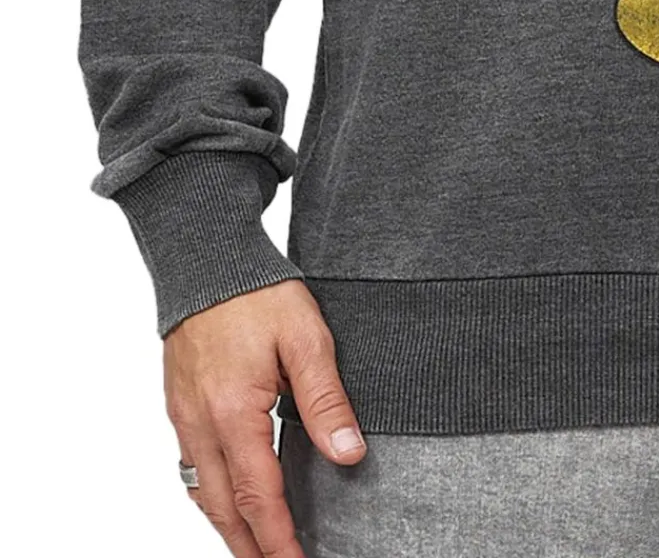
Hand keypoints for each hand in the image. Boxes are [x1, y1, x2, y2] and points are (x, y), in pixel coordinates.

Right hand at [164, 280, 365, 557]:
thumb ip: (326, 401)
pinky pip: (191, 467)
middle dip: (250, 547)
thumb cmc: (258, 293)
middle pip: (224, 509)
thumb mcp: (307, 338)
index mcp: (234, 413)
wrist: (207, 260)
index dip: (278, 539)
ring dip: (228, 527)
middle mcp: (201, 424)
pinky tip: (227, 501)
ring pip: (202, 492)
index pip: (259, 496)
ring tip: (255, 549)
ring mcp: (184, 417)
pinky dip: (210, 496)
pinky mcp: (178, 405)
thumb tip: (349, 454)